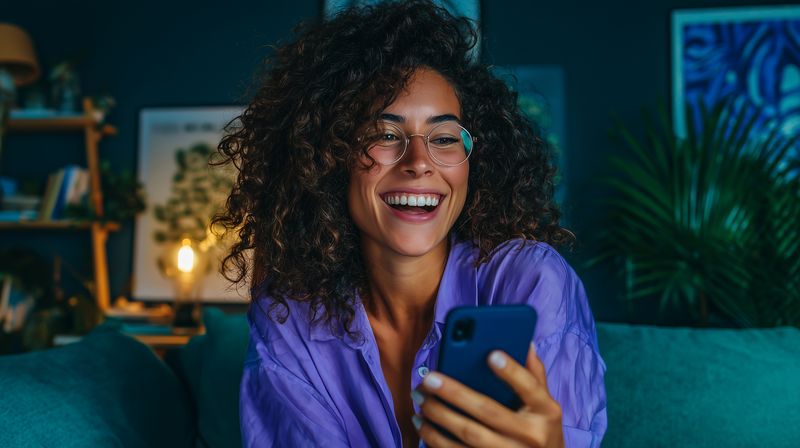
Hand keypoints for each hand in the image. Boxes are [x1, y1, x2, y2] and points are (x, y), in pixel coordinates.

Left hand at [412, 344, 563, 446]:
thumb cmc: (542, 431)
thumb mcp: (546, 405)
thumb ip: (534, 375)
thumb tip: (526, 343)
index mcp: (546, 412)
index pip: (529, 387)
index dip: (511, 372)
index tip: (491, 354)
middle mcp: (530, 435)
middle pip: (488, 411)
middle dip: (455, 393)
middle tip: (429, 379)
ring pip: (469, 435)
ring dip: (439, 417)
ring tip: (420, 400)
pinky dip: (437, 440)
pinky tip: (423, 425)